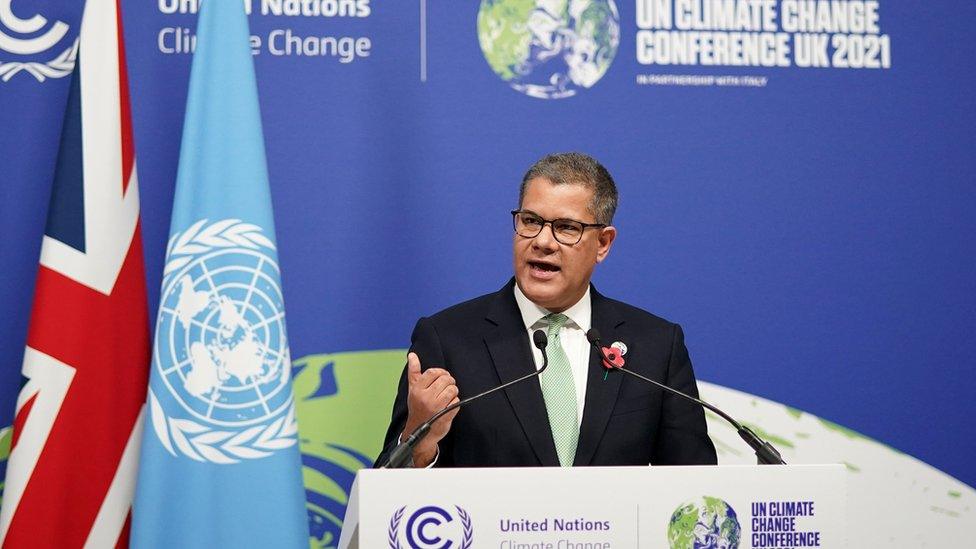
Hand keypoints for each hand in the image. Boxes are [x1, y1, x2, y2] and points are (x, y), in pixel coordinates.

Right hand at [402, 352, 459, 466]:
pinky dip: (455, 402)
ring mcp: (436, 407)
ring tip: (447, 396)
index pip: (433, 372)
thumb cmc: (417, 407)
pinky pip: (456, 401)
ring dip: (452, 392)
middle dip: (448, 382)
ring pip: (453, 389)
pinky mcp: (445, 415)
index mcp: (417, 390)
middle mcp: (426, 398)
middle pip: (446, 379)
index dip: (440, 372)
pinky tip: (448, 406)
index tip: (441, 377)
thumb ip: (413, 371)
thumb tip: (412, 355)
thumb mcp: (413, 389)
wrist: (418, 432)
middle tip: (445, 387)